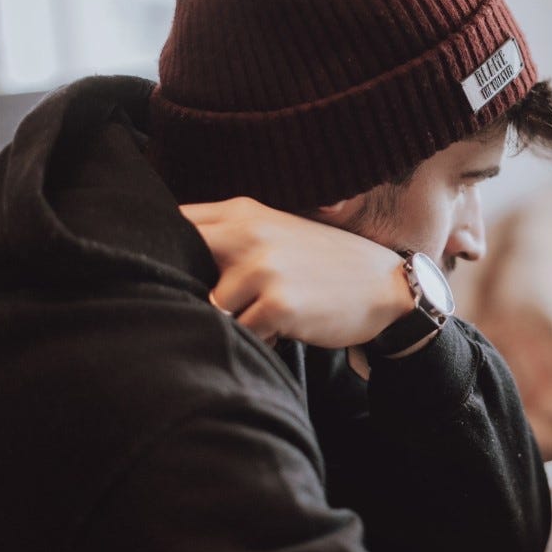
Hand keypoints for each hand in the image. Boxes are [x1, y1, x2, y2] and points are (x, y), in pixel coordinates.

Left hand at [181, 197, 413, 348]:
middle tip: (210, 302)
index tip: (171, 268)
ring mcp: (263, 268)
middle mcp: (248, 233)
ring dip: (230, 321)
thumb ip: (230, 234)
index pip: (177, 222)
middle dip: (185, 287)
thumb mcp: (278, 231)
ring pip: (210, 308)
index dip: (163, 247)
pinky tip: (280, 331)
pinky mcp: (278, 304)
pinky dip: (257, 339)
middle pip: (179, 263)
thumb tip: (172, 256)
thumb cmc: (326, 264)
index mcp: (243, 212)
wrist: (388, 286)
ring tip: (260, 317)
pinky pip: (241, 333)